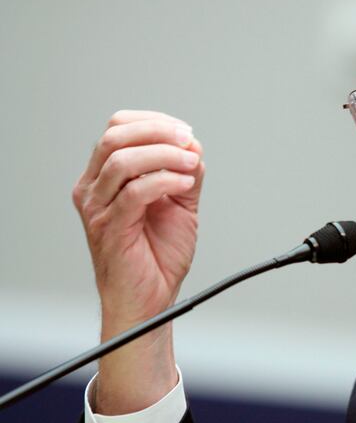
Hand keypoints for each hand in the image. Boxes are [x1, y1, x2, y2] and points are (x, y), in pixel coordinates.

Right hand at [72, 110, 204, 413]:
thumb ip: (185, 173)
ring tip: (190, 164)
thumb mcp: (180, 204)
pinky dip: (165, 181)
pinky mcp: (111, 228)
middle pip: (115, 136)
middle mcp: (94, 189)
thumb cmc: (158, 255)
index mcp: (105, 177)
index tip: (186, 132)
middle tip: (188, 141)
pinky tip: (185, 184)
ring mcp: (98, 208)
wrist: (151, 300)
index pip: (118, 128)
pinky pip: (135, 192)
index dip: (153, 122)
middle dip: (158, 131)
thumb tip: (193, 145)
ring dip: (164, 155)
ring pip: (123, 160)